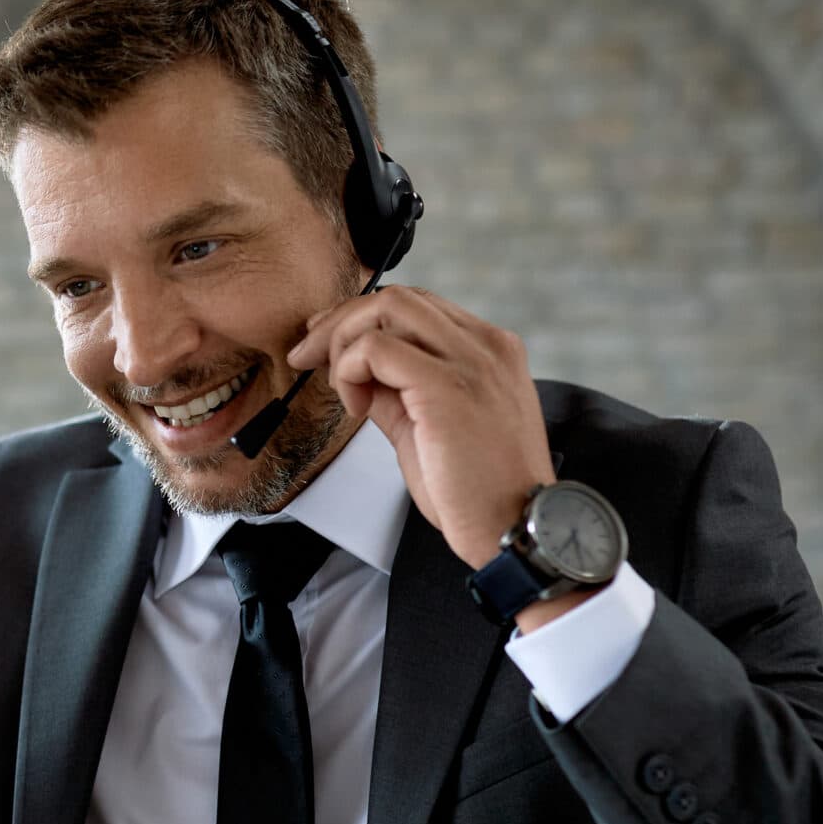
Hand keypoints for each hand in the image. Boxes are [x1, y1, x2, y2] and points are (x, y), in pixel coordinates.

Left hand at [288, 287, 554, 573]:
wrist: (515, 526)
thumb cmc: (478, 491)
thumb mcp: (428, 428)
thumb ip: (397, 393)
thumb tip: (356, 375)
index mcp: (489, 350)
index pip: (417, 307)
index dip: (363, 318)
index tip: (326, 344)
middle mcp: (485, 345)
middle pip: (398, 297)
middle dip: (341, 321)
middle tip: (307, 355)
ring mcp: (471, 360)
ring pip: (387, 309)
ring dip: (344, 341)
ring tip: (341, 389)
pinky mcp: (446, 386)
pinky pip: (376, 348)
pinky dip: (350, 370)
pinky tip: (356, 408)